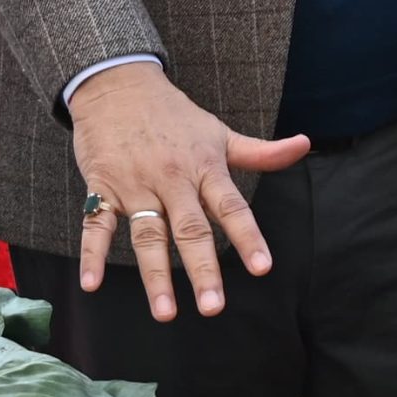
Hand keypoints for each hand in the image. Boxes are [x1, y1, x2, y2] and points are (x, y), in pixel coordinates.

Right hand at [71, 61, 309, 319]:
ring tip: (165, 312)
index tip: (262, 269)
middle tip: (213, 308)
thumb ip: (260, 152)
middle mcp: (172, 179)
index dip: (248, 237)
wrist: (118, 84)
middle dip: (202, 269)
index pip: (231, 207)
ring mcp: (135, 185)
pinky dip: (92, 255)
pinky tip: (91, 284)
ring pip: (147, 235)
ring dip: (155, 275)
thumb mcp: (219, 132)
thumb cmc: (175, 115)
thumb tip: (305, 145)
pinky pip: (96, 225)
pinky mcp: (102, 187)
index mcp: (205, 167)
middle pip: (190, 229)